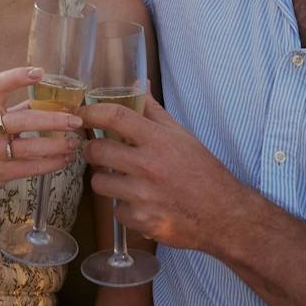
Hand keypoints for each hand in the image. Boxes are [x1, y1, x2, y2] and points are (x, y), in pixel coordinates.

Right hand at [0, 67, 81, 203]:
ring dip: (57, 145)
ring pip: (30, 148)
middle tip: (75, 120)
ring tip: (74, 143)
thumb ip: (16, 110)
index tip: (39, 72)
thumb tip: (50, 100)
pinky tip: (64, 160)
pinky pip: (30, 168)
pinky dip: (51, 163)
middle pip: (22, 120)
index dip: (17, 77)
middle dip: (53, 120)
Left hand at [80, 95, 242, 252]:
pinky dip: (124, 207)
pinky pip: (116, 210)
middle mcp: (148, 166)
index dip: (92, 112)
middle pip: (97, 151)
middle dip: (92, 149)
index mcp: (158, 141)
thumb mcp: (181, 136)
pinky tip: (140, 203)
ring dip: (106, 180)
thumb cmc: (202, 172)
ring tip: (122, 179)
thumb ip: (154, 111)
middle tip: (99, 150)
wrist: (222, 215)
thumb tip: (139, 85)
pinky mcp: (141, 220)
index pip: (115, 117)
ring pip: (99, 183)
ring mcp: (142, 196)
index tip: (82, 114)